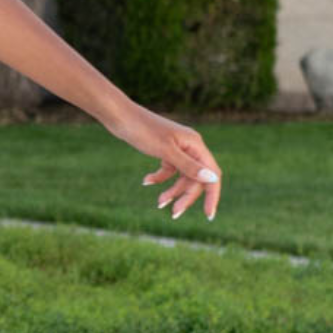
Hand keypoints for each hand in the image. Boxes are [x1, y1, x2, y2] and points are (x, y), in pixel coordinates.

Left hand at [102, 101, 221, 222]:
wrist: (120, 116)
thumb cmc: (142, 130)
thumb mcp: (165, 151)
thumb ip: (188, 166)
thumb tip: (212, 179)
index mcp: (195, 145)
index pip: (212, 174)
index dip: (212, 195)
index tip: (208, 215)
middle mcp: (190, 146)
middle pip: (196, 178)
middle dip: (185, 196)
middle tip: (173, 214)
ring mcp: (178, 149)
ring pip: (182, 176)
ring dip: (172, 190)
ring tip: (159, 203)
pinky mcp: (165, 150)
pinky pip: (168, 170)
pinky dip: (160, 178)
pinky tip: (146, 182)